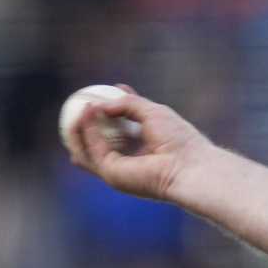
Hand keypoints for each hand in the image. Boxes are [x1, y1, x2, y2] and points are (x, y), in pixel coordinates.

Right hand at [64, 84, 212, 203]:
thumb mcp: (153, 112)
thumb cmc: (178, 139)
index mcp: (143, 147)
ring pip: (87, 149)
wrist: (188, 164)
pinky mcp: (110, 173)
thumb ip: (128, 104)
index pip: (120, 130)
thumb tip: (100, 103)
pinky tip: (88, 112)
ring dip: (80, 128)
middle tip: (82, 103)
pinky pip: (92, 149)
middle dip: (86, 126)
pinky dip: (87, 130)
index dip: (108, 113)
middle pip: (99, 143)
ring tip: (80, 106)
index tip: (101, 94)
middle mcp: (129, 160)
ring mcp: (118, 169)